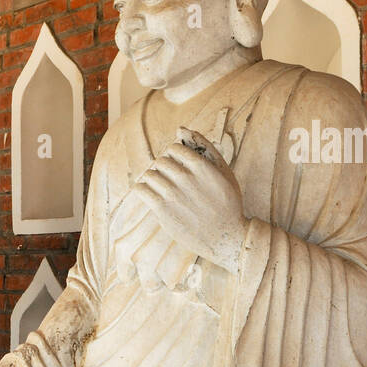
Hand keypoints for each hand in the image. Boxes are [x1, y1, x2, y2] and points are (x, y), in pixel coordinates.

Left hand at [129, 127, 245, 273]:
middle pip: (160, 161)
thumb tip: (181, 128)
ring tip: (162, 190)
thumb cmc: (226, 202)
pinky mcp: (162, 210)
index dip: (174, 157)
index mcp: (201, 166)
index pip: (173, 148)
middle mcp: (186, 178)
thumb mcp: (223, 171)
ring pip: (148, 174)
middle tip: (171, 182)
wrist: (225, 237)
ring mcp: (173, 194)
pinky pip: (140, 189)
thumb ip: (204, 147)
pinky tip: (151, 196)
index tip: (179, 168)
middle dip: (164, 169)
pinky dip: (142, 190)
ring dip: (152, 180)